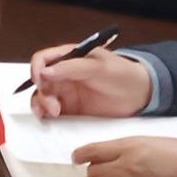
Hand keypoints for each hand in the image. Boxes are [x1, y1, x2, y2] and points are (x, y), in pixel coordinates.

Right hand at [24, 46, 152, 118]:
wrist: (139, 95)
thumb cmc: (122, 74)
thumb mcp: (98, 66)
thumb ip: (71, 67)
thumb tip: (45, 72)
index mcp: (68, 57)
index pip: (43, 59)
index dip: (36, 69)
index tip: (39, 80)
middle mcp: (63, 74)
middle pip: (40, 81)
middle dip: (42, 93)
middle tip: (53, 106)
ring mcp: (66, 92)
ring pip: (42, 97)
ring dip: (41, 105)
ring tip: (53, 113)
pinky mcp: (70, 109)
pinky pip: (51, 112)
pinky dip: (46, 115)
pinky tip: (51, 119)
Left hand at [70, 137, 176, 176]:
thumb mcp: (152, 140)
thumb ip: (128, 146)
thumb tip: (109, 152)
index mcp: (130, 147)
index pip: (92, 151)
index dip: (80, 154)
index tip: (77, 157)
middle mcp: (124, 168)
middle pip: (91, 171)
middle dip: (91, 169)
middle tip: (99, 168)